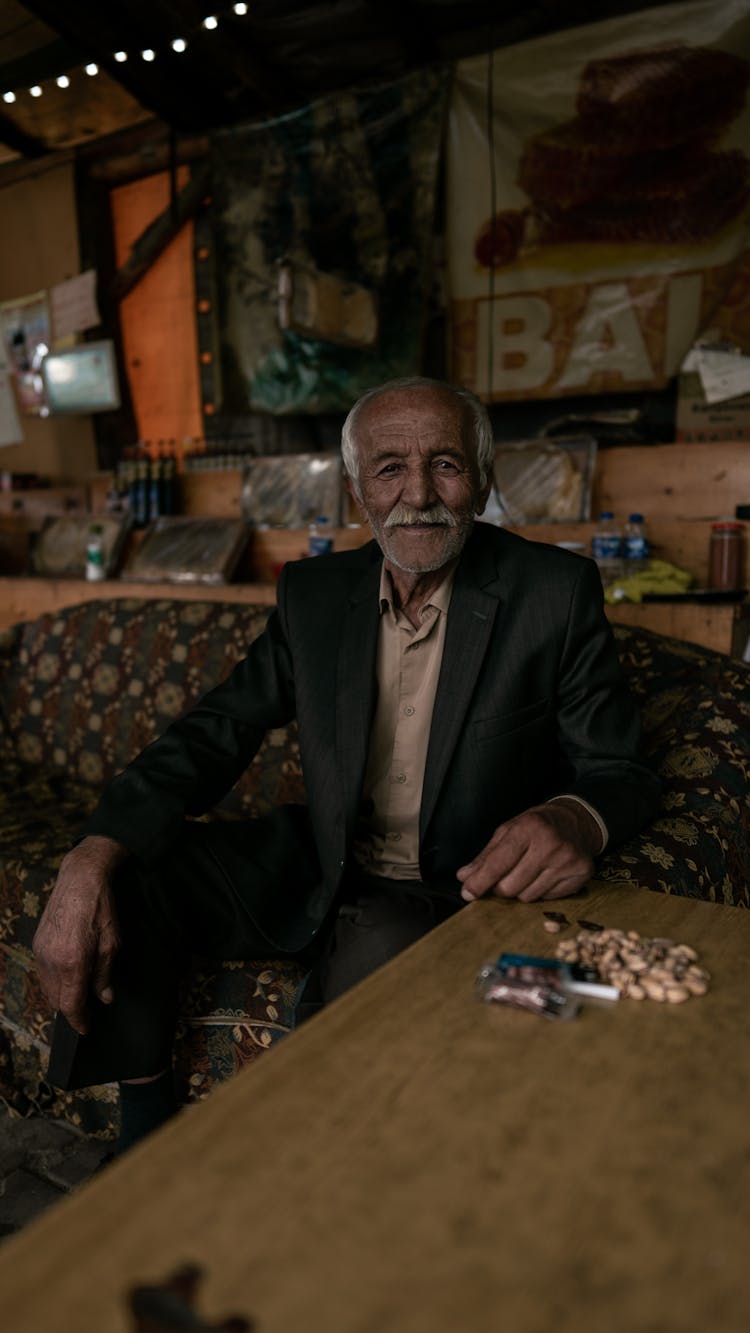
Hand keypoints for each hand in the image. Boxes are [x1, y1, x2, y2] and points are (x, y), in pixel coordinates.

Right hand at [33, 836, 127, 1033]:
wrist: (80, 880)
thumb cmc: (100, 909)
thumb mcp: (112, 944)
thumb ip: (105, 975)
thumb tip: (105, 999)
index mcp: (73, 963)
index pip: (70, 1005)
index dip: (78, 1021)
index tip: (86, 1029)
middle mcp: (52, 961)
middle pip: (56, 1001)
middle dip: (70, 1009)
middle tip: (86, 1011)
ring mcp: (41, 952)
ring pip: (47, 988)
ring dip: (60, 995)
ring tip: (79, 991)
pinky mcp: (37, 944)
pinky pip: (42, 973)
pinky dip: (53, 981)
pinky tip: (68, 975)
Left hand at [456, 801, 599, 903]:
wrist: (575, 822)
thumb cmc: (536, 826)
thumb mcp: (508, 831)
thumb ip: (485, 856)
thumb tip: (464, 877)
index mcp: (529, 828)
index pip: (498, 863)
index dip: (480, 882)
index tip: (468, 893)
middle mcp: (551, 844)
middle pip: (510, 887)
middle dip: (501, 887)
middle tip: (505, 876)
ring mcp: (568, 861)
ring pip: (528, 897)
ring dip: (521, 890)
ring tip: (528, 872)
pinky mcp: (581, 874)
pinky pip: (548, 899)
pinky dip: (541, 892)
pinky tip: (545, 875)